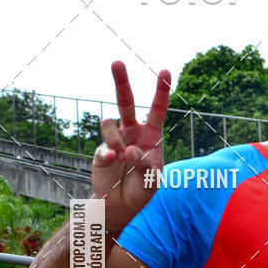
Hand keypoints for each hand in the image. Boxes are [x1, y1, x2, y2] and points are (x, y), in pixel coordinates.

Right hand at [92, 61, 170, 228]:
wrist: (121, 206)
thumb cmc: (143, 191)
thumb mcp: (152, 181)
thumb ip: (146, 165)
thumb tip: (130, 151)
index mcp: (151, 136)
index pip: (157, 109)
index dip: (161, 91)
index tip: (165, 71)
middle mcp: (132, 132)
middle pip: (125, 101)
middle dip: (121, 81)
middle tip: (116, 62)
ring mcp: (115, 140)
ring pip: (110, 124)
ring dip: (117, 139)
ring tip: (123, 158)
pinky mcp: (102, 151)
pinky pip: (104, 146)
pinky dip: (110, 154)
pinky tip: (114, 162)